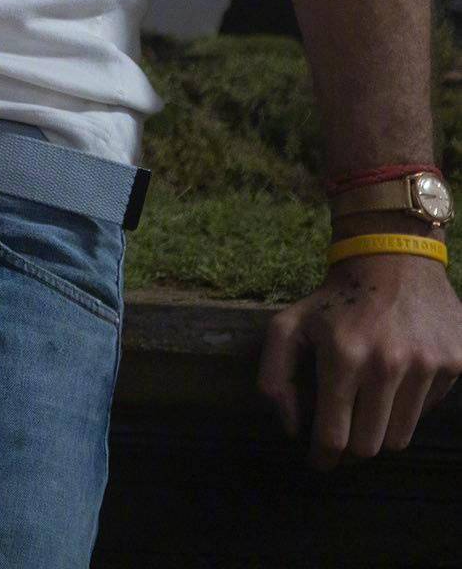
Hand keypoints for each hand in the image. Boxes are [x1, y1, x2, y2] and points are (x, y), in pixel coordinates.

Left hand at [257, 254, 461, 466]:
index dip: (322, 457)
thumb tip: (291, 428)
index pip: (334, 436)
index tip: (318, 461)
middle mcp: (388, 363)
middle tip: (344, 432)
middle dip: (352, 446)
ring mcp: (427, 364)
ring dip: (381, 428)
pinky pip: (428, 410)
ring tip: (369, 402)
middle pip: (370, 447)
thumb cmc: (336, 298)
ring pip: (401, 437)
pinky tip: (399, 376)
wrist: (392, 255)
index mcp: (343, 355)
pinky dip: (410, 404)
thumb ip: (274, 376)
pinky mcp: (456, 361)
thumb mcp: (290, 324)